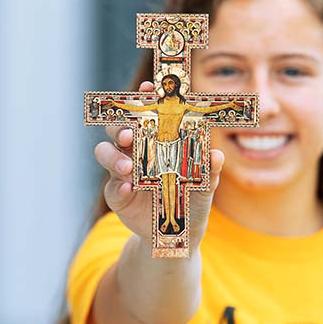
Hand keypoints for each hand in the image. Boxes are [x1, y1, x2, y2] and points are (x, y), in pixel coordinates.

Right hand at [93, 80, 224, 253]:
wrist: (179, 234)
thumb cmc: (193, 201)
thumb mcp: (205, 186)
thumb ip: (210, 171)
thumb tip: (217, 155)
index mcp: (158, 140)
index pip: (148, 113)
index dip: (146, 98)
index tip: (148, 88)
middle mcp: (137, 150)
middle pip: (118, 127)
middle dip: (120, 125)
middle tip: (129, 133)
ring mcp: (124, 171)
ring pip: (105, 152)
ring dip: (113, 156)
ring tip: (128, 167)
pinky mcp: (117, 194)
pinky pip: (111, 186)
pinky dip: (118, 185)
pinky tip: (129, 188)